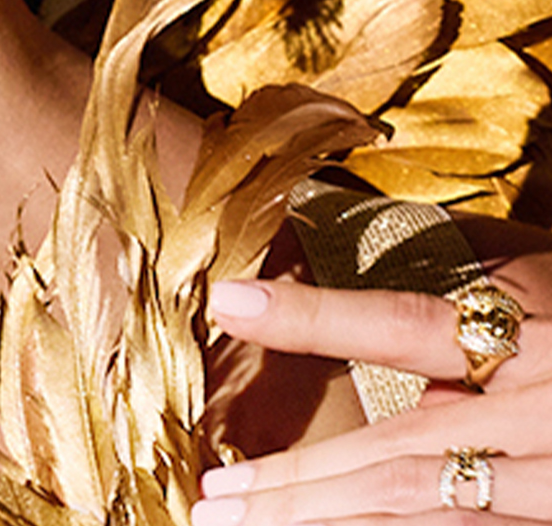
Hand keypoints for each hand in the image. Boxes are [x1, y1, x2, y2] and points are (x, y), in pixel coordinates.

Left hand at [193, 270, 551, 521]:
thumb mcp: (539, 267)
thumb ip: (464, 267)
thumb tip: (342, 230)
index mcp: (532, 327)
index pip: (407, 320)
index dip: (316, 315)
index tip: (229, 302)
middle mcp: (540, 410)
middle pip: (400, 451)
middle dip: (297, 480)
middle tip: (210, 494)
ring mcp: (551, 476)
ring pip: (422, 510)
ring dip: (323, 521)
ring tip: (237, 521)